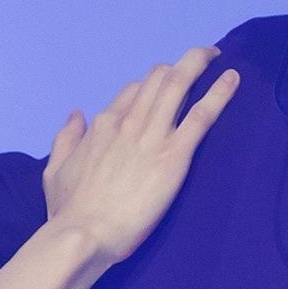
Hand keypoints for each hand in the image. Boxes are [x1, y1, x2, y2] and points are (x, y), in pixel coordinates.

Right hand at [41, 46, 238, 266]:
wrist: (85, 234)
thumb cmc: (70, 211)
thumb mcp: (55, 170)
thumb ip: (66, 138)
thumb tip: (75, 115)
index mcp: (104, 124)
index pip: (133, 92)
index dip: (151, 86)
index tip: (165, 90)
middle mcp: (129, 121)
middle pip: (158, 79)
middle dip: (178, 66)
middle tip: (198, 62)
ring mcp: (153, 136)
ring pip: (178, 84)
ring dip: (199, 64)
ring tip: (215, 54)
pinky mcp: (175, 155)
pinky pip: (201, 115)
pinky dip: (219, 93)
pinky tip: (232, 79)